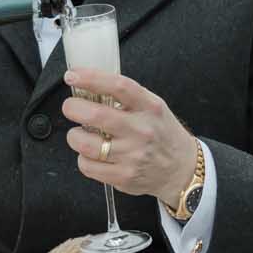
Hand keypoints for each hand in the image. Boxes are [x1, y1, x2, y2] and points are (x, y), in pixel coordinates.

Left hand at [62, 69, 197, 204]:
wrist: (181, 169)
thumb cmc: (162, 135)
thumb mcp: (154, 108)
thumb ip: (127, 96)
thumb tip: (90, 85)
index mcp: (150, 108)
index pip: (118, 86)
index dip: (91, 78)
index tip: (73, 76)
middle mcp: (141, 130)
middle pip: (95, 115)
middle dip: (73, 108)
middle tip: (70, 107)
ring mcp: (132, 155)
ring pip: (85, 144)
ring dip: (75, 136)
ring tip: (81, 134)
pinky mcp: (123, 176)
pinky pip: (87, 166)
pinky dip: (83, 158)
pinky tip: (92, 155)